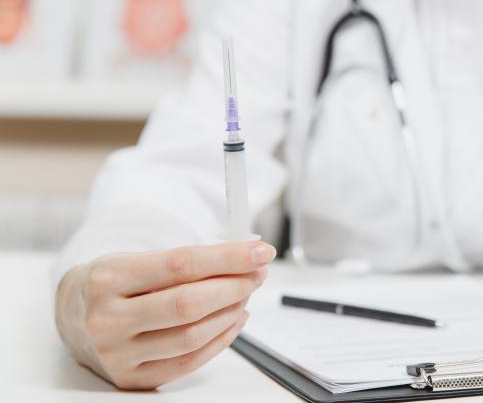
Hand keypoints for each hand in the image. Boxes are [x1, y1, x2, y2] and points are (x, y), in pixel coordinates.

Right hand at [54, 241, 275, 389]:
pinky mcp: (132, 378)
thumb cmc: (117, 283)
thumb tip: (246, 255)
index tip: (259, 251)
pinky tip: (235, 318)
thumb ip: (187, 259)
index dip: (227, 257)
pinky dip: (221, 339)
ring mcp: (118, 354)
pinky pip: (189, 362)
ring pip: (191, 337)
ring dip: (231, 312)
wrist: (75, 316)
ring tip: (246, 293)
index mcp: (107, 278)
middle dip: (234, 286)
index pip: (180, 264)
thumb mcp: (137, 259)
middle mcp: (108, 319)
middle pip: (188, 304)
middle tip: (258, 273)